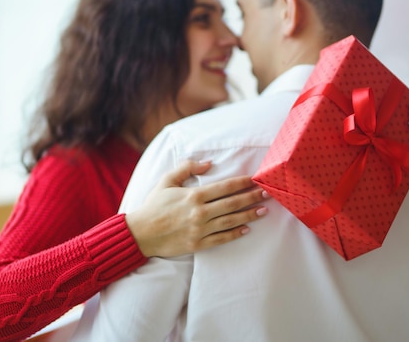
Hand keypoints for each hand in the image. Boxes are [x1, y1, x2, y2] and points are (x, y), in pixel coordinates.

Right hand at [125, 160, 268, 257]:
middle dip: (252, 197)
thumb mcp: (167, 180)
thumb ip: (187, 168)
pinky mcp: (198, 244)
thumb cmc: (153, 205)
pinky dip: (235, 233)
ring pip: (231, 221)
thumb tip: (208, 163)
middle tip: (268, 193)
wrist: (140, 233)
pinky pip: (221, 238)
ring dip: (249, 215)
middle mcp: (200, 213)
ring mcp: (200, 230)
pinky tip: (247, 229)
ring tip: (264, 210)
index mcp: (194, 196)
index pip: (225, 187)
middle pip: (232, 203)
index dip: (243, 183)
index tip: (256, 179)